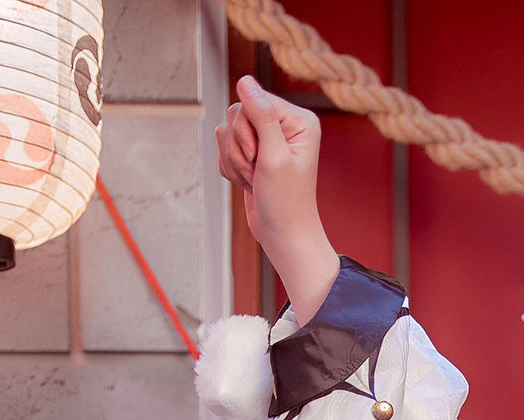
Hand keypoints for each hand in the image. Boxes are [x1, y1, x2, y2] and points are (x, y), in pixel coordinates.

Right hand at [216, 74, 339, 326]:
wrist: (283, 236)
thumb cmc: (286, 202)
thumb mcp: (274, 156)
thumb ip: (262, 115)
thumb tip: (245, 79)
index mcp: (299, 119)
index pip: (253, 99)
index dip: (247, 129)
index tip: (259, 157)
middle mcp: (284, 124)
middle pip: (237, 113)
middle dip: (239, 147)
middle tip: (256, 171)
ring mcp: (267, 138)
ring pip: (228, 130)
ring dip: (233, 160)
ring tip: (253, 180)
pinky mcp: (253, 151)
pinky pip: (225, 147)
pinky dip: (230, 168)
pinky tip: (247, 183)